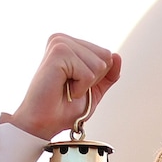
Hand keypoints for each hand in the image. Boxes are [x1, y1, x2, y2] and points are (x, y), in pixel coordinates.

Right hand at [3, 33, 122, 139]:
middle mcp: (63, 39)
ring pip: (99, 64)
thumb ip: (108, 74)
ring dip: (86, 84)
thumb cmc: (64, 107)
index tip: (76, 84)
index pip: (107, 55)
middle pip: (106, 56)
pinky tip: (63, 88)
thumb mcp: (94, 90)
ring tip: (67, 88)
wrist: (44, 122)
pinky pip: (88, 73)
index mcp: (71, 44)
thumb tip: (117, 56)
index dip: (98, 77)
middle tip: (71, 87)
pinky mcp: (58, 53)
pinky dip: (80, 88)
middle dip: (94, 79)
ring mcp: (60, 43)